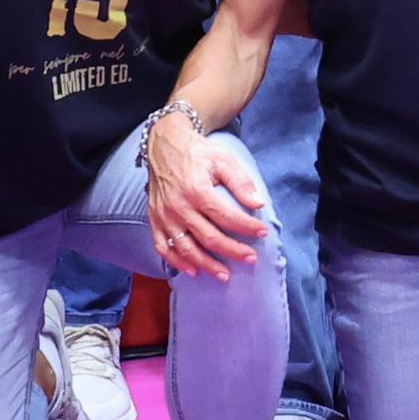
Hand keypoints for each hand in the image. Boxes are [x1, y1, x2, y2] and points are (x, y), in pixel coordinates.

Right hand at [142, 110, 271, 276]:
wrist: (164, 144)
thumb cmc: (197, 152)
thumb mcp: (222, 159)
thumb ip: (240, 182)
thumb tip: (258, 203)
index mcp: (197, 190)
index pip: (227, 217)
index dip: (247, 227)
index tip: (263, 232)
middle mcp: (178, 206)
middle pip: (209, 237)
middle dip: (233, 251)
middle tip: (251, 259)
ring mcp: (164, 216)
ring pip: (187, 248)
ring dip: (207, 265)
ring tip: (225, 275)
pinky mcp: (154, 219)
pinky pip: (164, 247)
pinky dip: (177, 262)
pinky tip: (193, 271)